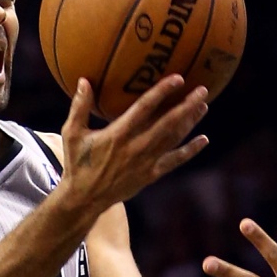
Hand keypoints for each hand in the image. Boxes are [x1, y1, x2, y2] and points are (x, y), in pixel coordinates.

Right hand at [58, 75, 208, 210]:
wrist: (85, 198)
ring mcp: (146, 162)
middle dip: (187, 106)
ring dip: (190, 122)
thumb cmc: (77, 163)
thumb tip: (84, 80)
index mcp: (118, 134)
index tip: (178, 78)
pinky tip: (203, 140)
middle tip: (203, 90)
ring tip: (203, 106)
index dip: (163, 92)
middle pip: (168, 123)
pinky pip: (174, 161)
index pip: (145, 107)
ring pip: (174, 139)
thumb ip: (80, 106)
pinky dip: (190, 151)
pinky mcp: (151, 175)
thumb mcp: (72, 133)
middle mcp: (136, 147)